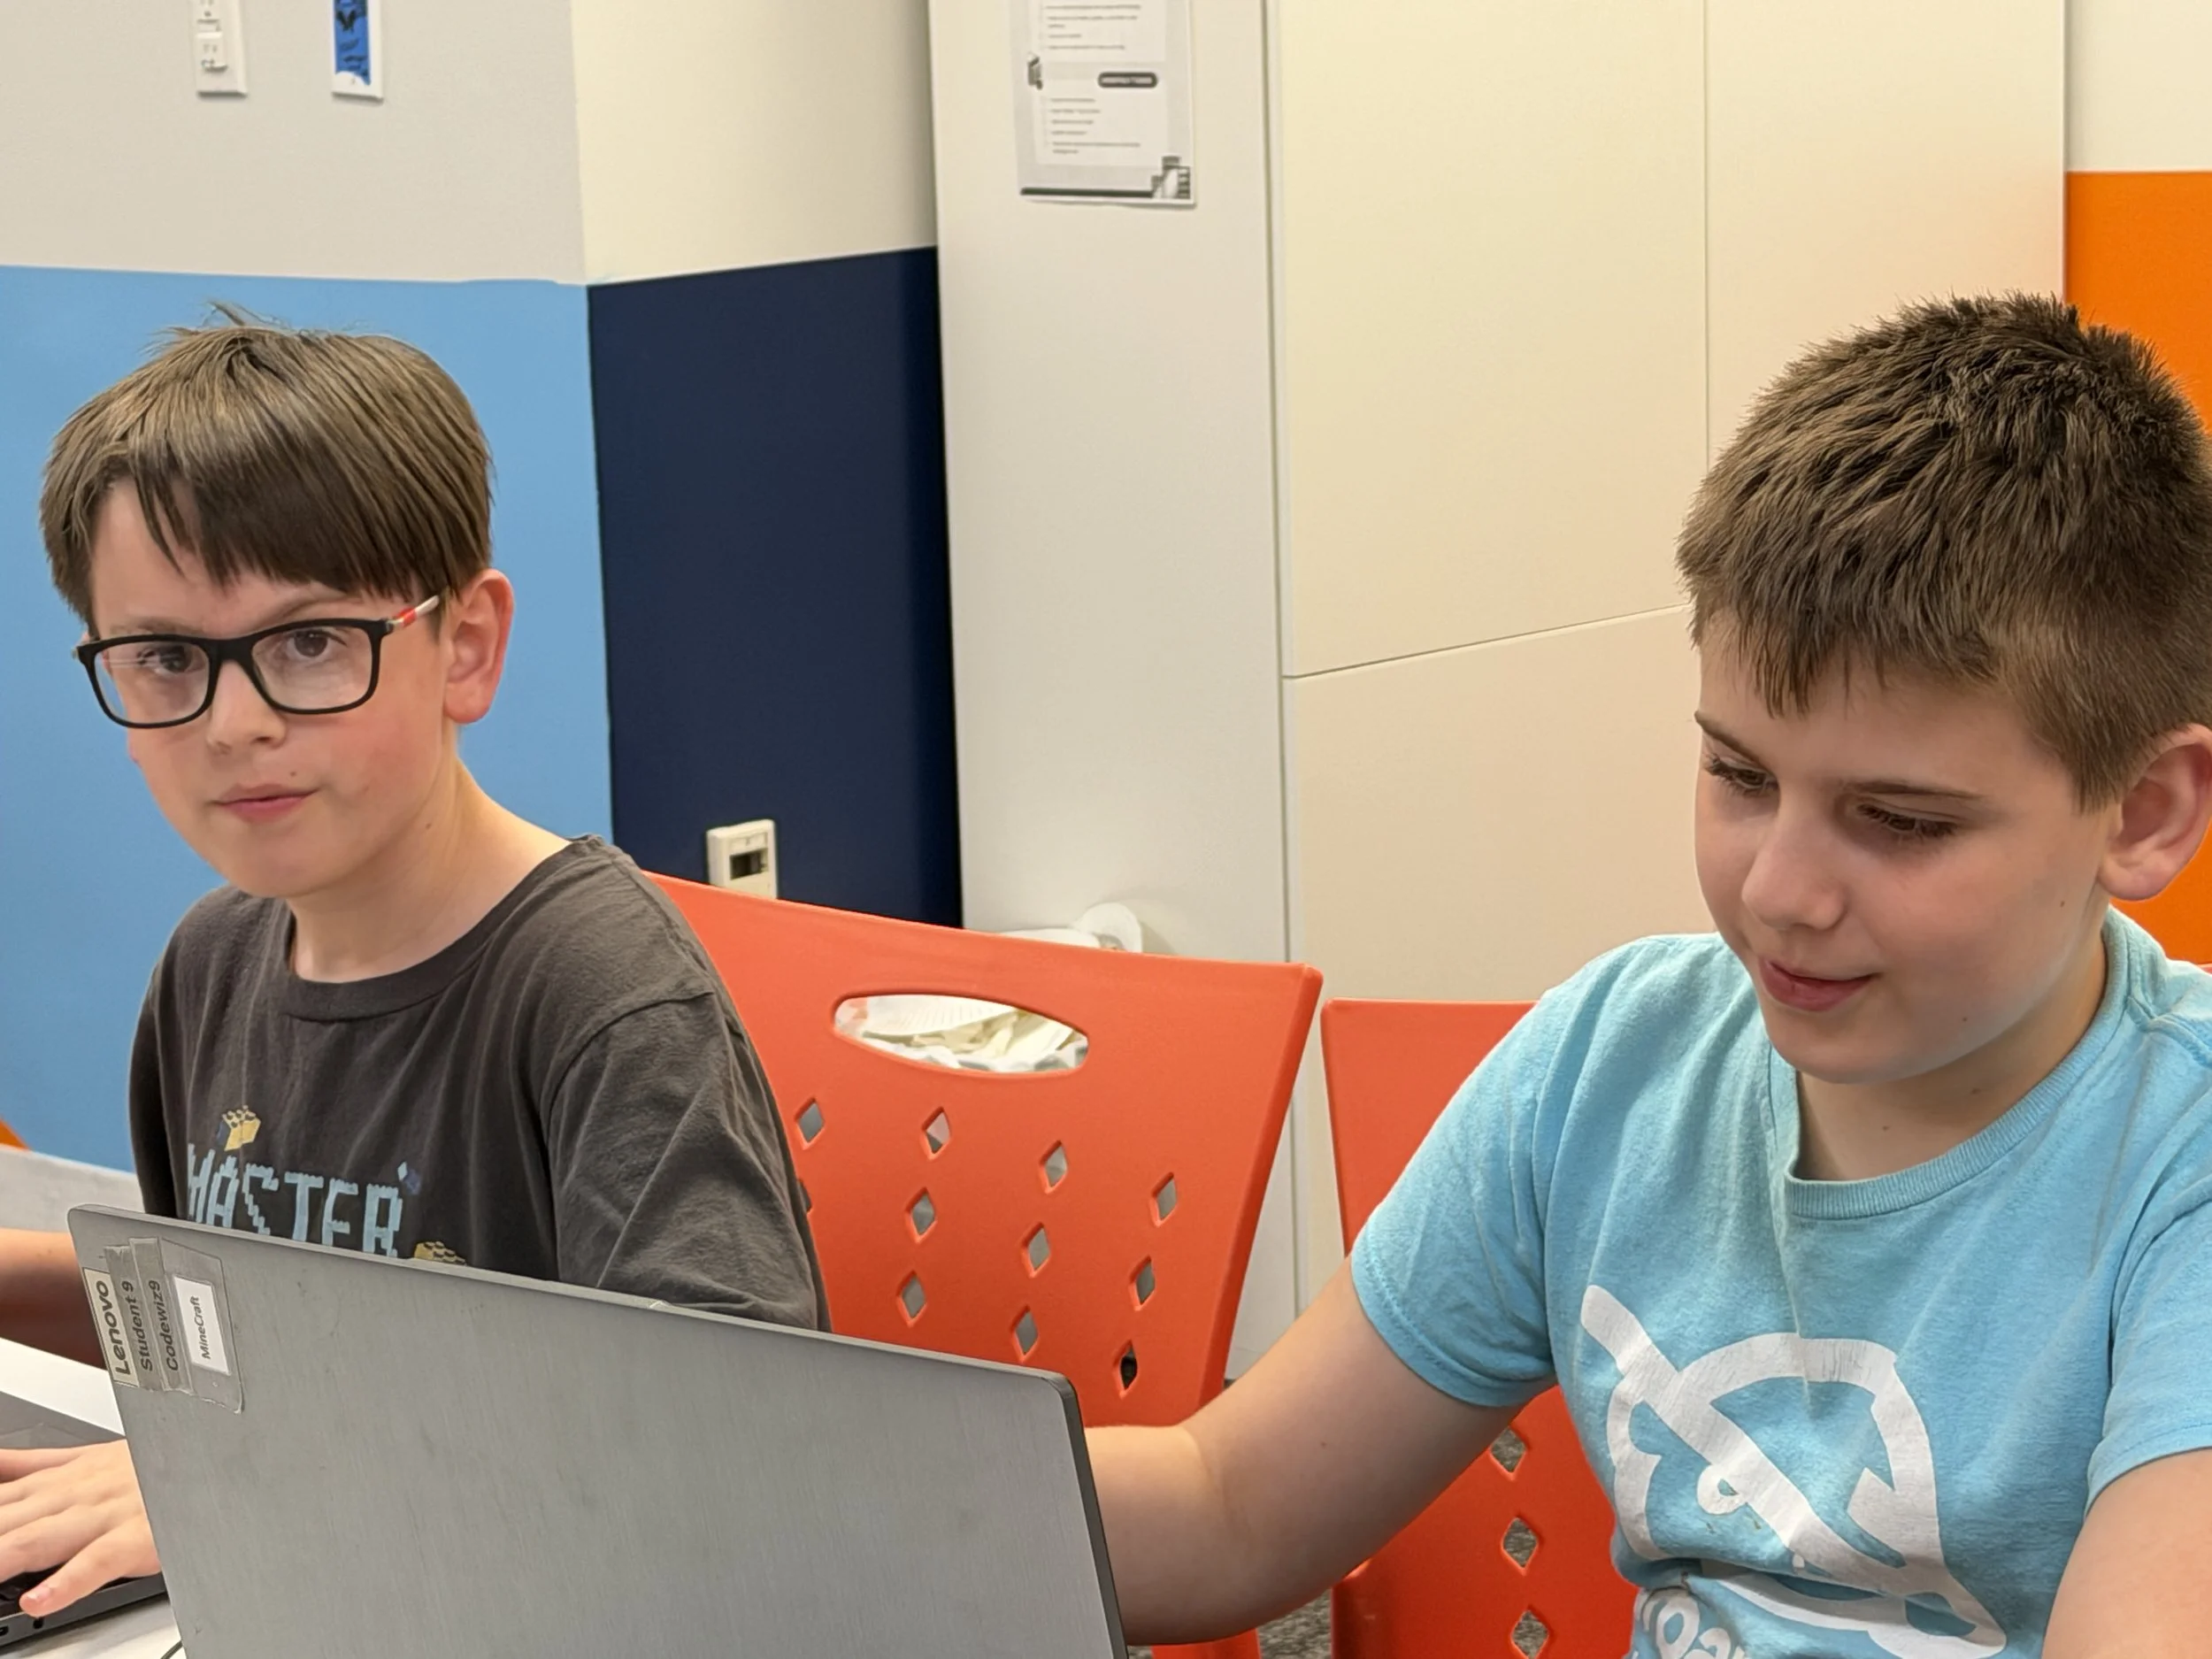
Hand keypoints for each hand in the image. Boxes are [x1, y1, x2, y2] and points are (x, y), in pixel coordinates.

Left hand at [0, 1440, 158, 1615]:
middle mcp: (73, 1495)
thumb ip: (29, 1465)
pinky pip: (99, 1559)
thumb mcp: (87, 1456)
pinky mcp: (137, 1537)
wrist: (208, 1458)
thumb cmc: (151, 1465)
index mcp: (57, 1478)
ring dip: (2, 1556)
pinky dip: (68, 1581)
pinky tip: (40, 1600)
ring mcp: (104, 1515)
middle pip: (4, 1521)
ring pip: (39, 1539)